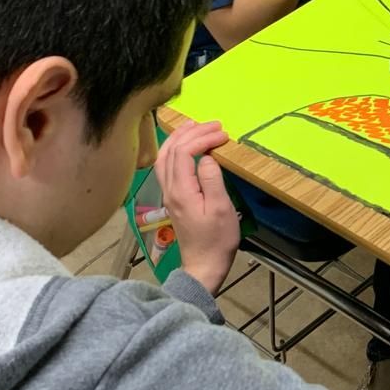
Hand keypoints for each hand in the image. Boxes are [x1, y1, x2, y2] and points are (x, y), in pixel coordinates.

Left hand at [154, 120, 240, 294]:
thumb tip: (207, 157)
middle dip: (192, 132)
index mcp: (181, 190)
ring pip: (165, 156)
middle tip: (215, 125)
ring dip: (180, 137)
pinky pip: (167, 165)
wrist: (204, 265)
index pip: (185, 152)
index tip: (224, 135)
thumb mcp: (221, 209)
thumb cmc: (217, 239)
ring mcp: (168, 192)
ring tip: (197, 126)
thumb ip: (212, 180)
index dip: (203, 138)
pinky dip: (176, 149)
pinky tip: (186, 146)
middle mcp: (169, 188)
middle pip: (171, 149)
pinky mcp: (172, 197)